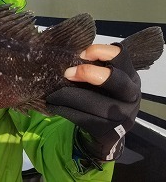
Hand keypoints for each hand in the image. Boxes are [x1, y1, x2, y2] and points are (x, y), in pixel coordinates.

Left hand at [46, 43, 140, 160]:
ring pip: (95, 104)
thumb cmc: (102, 96)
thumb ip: (93, 67)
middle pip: (116, 81)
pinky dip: (65, 110)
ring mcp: (123, 116)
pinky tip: (54, 105)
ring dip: (68, 97)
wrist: (108, 130)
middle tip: (67, 73)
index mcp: (129, 76)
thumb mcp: (103, 80)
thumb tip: (66, 58)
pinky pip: (84, 119)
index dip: (101, 52)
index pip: (122, 56)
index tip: (81, 54)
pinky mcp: (110, 132)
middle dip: (89, 74)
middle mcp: (131, 95)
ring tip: (52, 94)